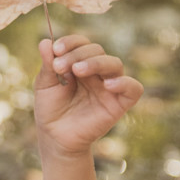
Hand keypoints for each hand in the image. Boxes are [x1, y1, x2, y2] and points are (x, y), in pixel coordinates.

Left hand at [34, 35, 142, 157]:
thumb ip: (48, 64)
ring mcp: (110, 87)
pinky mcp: (120, 103)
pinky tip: (107, 85)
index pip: (82, 43)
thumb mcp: (45, 84)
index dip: (71, 42)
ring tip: (77, 70)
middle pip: (97, 50)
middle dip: (77, 54)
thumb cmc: (51, 109)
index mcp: (80, 63)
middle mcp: (97, 72)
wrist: (55, 137)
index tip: (56, 49)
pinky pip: (134, 88)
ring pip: (115, 64)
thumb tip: (45, 41)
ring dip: (96, 62)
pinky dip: (124, 83)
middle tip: (60, 67)